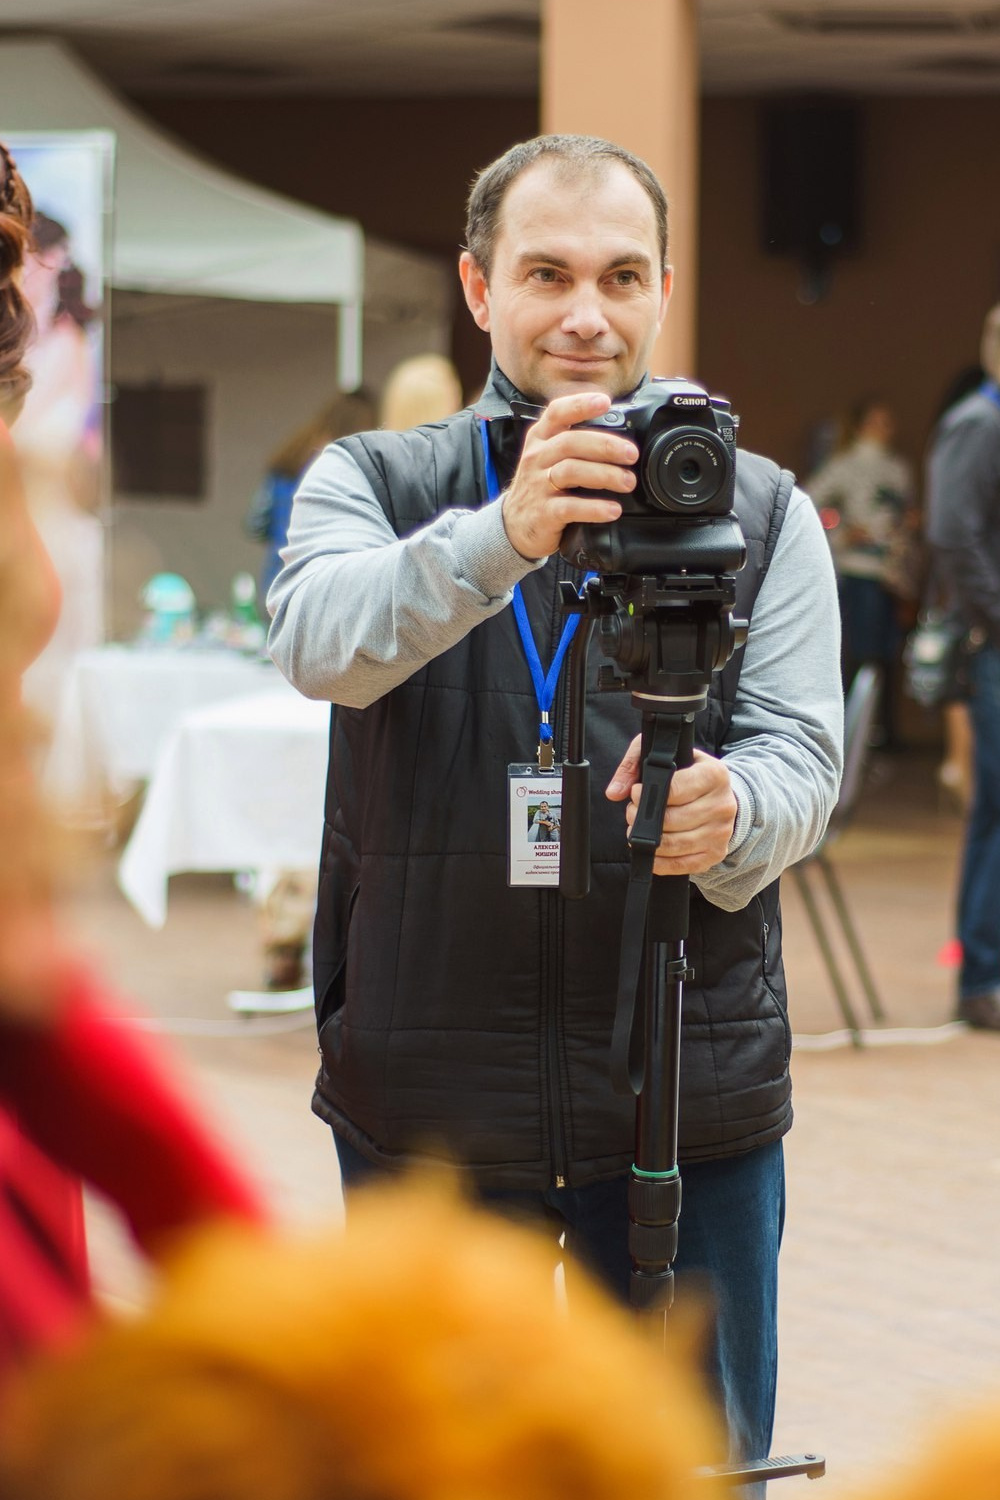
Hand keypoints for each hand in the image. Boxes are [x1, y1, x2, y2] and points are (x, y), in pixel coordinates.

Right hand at [501, 391, 637, 559]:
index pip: (557, 413)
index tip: (605, 402)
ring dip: (605, 475)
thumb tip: (620, 435)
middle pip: (570, 442)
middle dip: (605, 445)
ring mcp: (537, 485)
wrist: (514, 525)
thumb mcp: (549, 457)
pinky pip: (569, 507)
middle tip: (632, 454)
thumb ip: (575, 442)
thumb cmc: (540, 486)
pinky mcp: (543, 513)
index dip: (580, 405)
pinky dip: (594, 508)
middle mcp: (537, 457)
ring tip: (628, 482)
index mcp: (540, 438)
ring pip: (570, 471)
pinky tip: (613, 510)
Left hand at [606, 739, 736, 874]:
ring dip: (647, 840)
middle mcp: (722, 804)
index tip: (635, 792)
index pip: (675, 789)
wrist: (722, 796)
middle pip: (672, 820)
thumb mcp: (666, 755)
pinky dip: (659, 861)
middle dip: (642, 818)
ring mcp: (720, 832)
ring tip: (638, 829)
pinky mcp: (715, 853)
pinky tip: (649, 850)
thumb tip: (614, 792)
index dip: (648, 794)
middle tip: (632, 812)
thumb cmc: (689, 773)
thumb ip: (634, 764)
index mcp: (714, 774)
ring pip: (674, 844)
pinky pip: (681, 864)